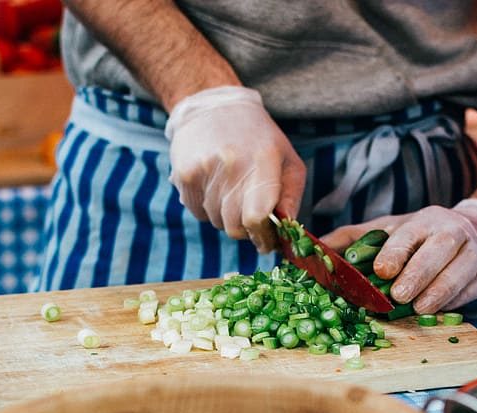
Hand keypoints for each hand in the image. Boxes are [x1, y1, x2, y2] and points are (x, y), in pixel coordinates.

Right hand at [165, 86, 305, 252]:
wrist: (212, 107)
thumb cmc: (258, 138)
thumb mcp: (286, 159)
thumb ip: (292, 197)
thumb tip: (286, 232)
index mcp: (263, 159)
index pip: (257, 216)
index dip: (262, 236)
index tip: (266, 242)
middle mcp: (232, 164)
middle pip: (235, 227)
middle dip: (246, 229)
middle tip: (250, 214)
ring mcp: (204, 170)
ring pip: (217, 222)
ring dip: (226, 216)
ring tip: (230, 189)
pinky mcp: (184, 175)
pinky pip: (198, 213)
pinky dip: (208, 208)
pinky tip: (214, 185)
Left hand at [322, 199, 476, 313]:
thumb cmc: (427, 237)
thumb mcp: (393, 230)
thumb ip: (356, 237)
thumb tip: (316, 247)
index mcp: (423, 221)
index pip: (409, 233)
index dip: (395, 251)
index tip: (382, 269)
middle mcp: (451, 232)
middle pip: (437, 250)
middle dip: (417, 273)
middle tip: (398, 295)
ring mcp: (474, 251)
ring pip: (458, 271)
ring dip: (438, 292)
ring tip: (420, 308)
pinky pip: (473, 288)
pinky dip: (457, 300)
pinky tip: (442, 310)